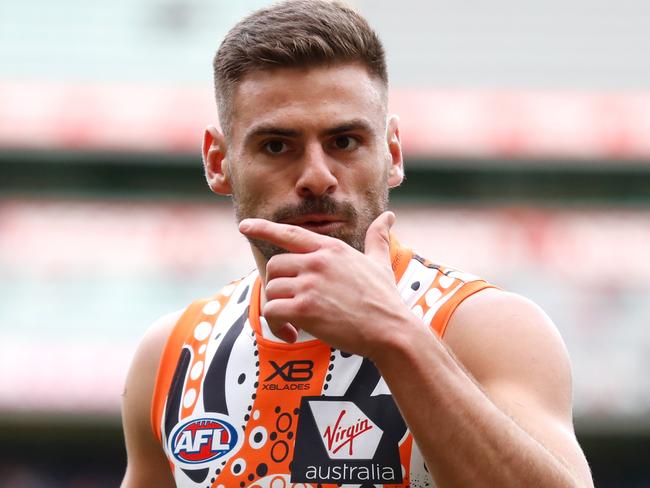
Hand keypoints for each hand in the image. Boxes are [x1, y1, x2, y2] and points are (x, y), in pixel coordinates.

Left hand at [239, 212, 410, 356]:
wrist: (390, 330)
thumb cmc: (385, 298)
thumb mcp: (380, 262)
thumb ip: (377, 238)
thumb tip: (390, 215)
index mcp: (331, 249)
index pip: (290, 233)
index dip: (264, 228)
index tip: (244, 225)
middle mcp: (317, 261)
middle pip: (274, 266)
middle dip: (278, 287)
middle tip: (292, 306)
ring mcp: (310, 284)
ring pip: (271, 290)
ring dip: (278, 310)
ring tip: (294, 325)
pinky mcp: (304, 309)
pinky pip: (272, 311)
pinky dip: (277, 326)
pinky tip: (293, 335)